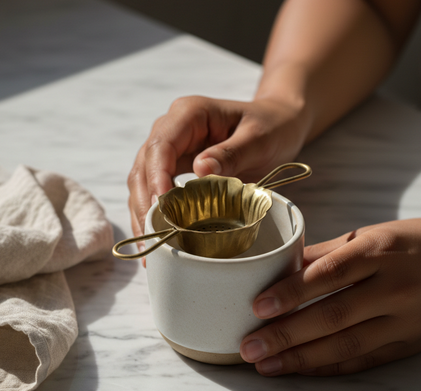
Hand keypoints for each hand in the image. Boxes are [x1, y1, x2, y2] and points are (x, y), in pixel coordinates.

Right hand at [127, 94, 306, 243]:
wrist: (277, 125)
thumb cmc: (271, 127)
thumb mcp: (259, 138)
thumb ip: (232, 153)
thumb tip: (199, 170)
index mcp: (189, 113)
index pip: (161, 146)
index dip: (157, 178)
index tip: (161, 206)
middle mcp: (172, 129)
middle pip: (144, 166)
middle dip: (145, 202)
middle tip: (153, 236)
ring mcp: (171, 149)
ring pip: (143, 181)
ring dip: (143, 213)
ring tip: (149, 247)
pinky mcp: (174, 168)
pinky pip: (155, 190)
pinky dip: (153, 214)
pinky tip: (157, 237)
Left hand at [240, 218, 420, 375]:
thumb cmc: (408, 244)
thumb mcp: (369, 236)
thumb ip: (325, 254)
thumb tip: (280, 268)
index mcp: (378, 252)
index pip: (328, 274)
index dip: (291, 292)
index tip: (257, 307)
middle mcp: (393, 288)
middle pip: (333, 316)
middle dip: (286, 334)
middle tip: (249, 347)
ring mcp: (404, 320)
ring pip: (347, 345)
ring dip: (301, 358)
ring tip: (265, 364)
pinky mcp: (408, 344)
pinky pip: (364, 360)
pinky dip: (329, 367)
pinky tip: (300, 369)